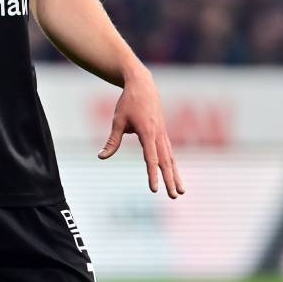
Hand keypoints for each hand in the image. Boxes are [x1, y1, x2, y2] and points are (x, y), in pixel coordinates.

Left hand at [97, 73, 184, 198]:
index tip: (155, 190)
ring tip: (181, 191)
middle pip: (166, 161)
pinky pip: (170, 152)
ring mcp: (163, 134)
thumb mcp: (117, 120)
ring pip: (171, 158)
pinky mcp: (164, 133)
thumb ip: (112, 141)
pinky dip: (173, 165)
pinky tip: (175, 176)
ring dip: (176, 175)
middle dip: (170, 180)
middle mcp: (159, 134)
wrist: (143, 85)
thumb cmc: (128, 102)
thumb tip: (101, 157)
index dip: (153, 174)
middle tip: (174, 196)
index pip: (151, 158)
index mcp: (147, 132)